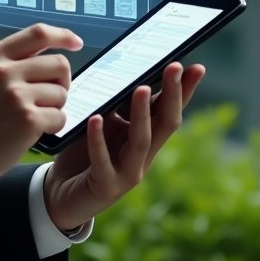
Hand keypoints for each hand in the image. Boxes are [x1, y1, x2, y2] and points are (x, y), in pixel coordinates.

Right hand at [0, 24, 82, 186]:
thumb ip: (3, 64)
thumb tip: (36, 56)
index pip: (38, 33)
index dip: (62, 35)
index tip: (76, 43)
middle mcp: (5, 70)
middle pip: (59, 64)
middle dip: (61, 82)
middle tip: (50, 97)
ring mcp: (16, 95)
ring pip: (61, 93)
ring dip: (54, 108)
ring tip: (33, 118)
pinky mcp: (28, 120)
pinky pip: (60, 118)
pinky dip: (52, 127)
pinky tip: (33, 132)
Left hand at [42, 61, 205, 231]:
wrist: (63, 193)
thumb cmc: (84, 154)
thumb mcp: (105, 125)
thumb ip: (117, 106)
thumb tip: (129, 72)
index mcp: (146, 139)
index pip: (169, 111)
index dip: (184, 91)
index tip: (196, 67)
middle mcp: (144, 157)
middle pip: (165, 124)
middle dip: (173, 95)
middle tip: (175, 67)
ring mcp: (128, 173)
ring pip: (141, 141)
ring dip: (142, 114)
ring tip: (141, 88)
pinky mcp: (106, 185)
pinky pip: (102, 160)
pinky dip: (99, 139)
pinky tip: (96, 119)